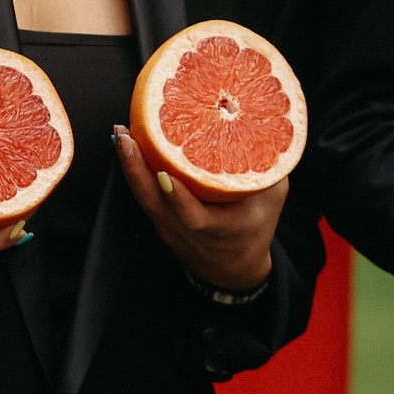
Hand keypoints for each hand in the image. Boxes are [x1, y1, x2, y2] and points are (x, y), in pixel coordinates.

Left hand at [113, 125, 283, 293]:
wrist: (234, 268)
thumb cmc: (256, 228)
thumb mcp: (272, 199)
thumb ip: (267, 167)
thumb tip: (263, 125)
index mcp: (218, 229)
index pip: (192, 218)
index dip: (177, 198)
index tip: (165, 175)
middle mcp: (187, 230)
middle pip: (154, 203)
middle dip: (137, 169)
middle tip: (126, 138)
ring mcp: (169, 227)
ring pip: (142, 197)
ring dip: (129, 165)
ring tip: (121, 133)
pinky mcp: (160, 220)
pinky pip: (143, 195)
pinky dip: (133, 171)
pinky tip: (128, 146)